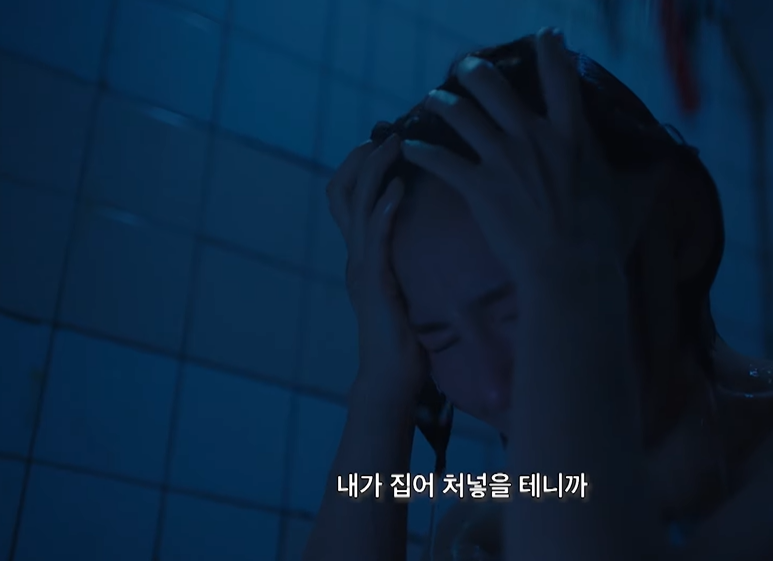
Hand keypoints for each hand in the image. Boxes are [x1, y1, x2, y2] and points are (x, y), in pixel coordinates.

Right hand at [326, 136, 426, 404]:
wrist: (390, 378)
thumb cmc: (404, 336)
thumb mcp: (405, 286)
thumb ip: (406, 259)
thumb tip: (429, 234)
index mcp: (363, 253)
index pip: (348, 196)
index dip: (360, 165)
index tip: (386, 140)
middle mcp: (356, 255)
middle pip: (343, 191)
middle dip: (363, 157)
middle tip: (389, 134)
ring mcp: (362, 268)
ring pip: (355, 206)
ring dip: (374, 172)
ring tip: (394, 145)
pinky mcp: (374, 284)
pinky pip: (375, 240)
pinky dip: (383, 210)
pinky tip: (400, 191)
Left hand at [401, 28, 652, 287]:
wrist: (570, 271)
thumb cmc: (603, 240)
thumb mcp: (631, 198)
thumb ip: (645, 175)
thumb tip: (672, 165)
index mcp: (573, 135)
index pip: (560, 78)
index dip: (550, 50)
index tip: (543, 33)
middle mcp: (534, 137)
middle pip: (494, 88)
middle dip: (475, 71)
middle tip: (465, 66)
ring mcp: (503, 160)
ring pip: (463, 116)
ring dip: (443, 103)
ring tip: (432, 99)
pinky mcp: (479, 186)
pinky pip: (442, 161)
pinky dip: (422, 152)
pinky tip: (410, 148)